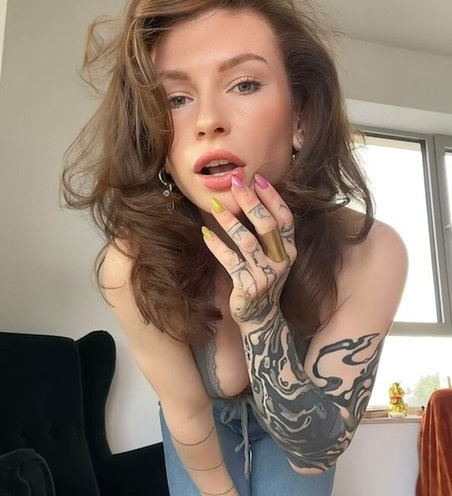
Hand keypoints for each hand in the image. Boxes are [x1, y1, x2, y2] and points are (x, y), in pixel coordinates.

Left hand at [202, 173, 296, 323]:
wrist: (260, 316)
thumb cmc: (262, 279)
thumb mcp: (270, 255)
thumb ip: (264, 233)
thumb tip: (248, 197)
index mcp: (289, 249)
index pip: (285, 217)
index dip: (273, 197)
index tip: (258, 178)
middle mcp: (282, 260)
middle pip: (267, 225)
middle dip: (250, 201)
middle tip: (235, 183)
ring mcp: (266, 274)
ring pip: (246, 241)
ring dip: (229, 220)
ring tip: (214, 205)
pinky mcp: (248, 286)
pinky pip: (230, 260)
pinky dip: (216, 245)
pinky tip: (205, 233)